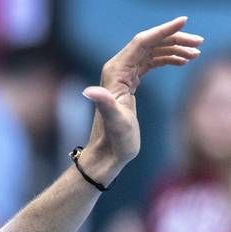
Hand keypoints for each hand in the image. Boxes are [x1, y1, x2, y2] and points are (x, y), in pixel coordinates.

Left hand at [80, 17, 202, 180]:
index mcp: (115, 72)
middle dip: (174, 39)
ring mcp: (122, 76)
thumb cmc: (113, 139)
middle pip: (148, 44)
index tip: (184, 21)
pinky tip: (183, 62)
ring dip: (174, 49)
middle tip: (198, 43)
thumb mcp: (114, 121)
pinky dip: (168, 59)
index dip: (163, 30)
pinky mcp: (129, 84)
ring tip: (195, 54)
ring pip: (151, 52)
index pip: (141, 42)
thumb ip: (105, 104)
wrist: (108, 153)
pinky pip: (150, 63)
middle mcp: (116, 70)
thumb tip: (90, 91)